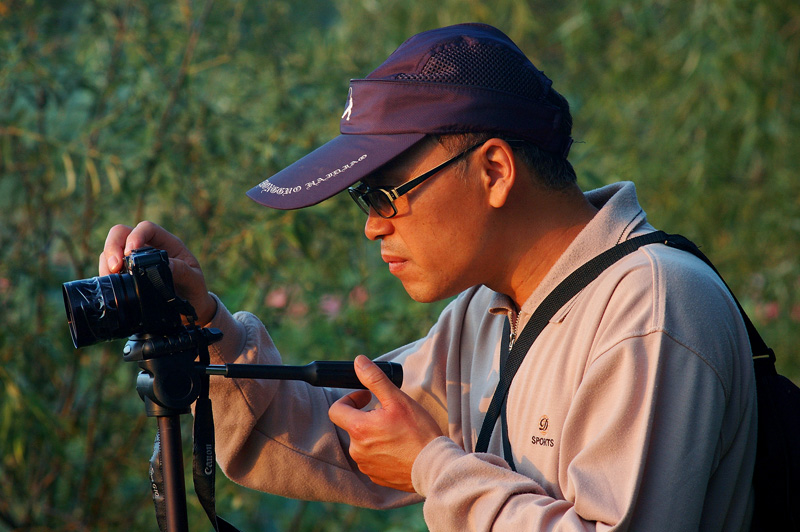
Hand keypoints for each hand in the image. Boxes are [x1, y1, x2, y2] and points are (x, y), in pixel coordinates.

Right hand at [98, 221, 216, 325]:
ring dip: (107, 263)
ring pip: (110, 250)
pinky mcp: (125, 275)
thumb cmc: (194, 290)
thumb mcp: (194, 280)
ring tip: (112, 278)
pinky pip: (108, 268)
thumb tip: (164, 265)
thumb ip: (181, 271)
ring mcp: (134, 261)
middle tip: (115, 267)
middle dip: (113, 246)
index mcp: (167, 243)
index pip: (147, 228)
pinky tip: (111, 284)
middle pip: (121, 233)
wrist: (189, 309)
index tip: (131, 252)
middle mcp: (148, 248)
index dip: (136, 235)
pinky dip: (105, 274)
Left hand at [328, 355, 443, 491]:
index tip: (366, 397)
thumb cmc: (418, 432)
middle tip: (388, 413)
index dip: (350, 399)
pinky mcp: (375, 477)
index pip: (336, 410)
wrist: (434, 466)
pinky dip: (381, 450)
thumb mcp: (397, 399)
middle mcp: (357, 449)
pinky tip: (398, 447)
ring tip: (396, 431)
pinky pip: (371, 459)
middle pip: (352, 425)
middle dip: (366, 416)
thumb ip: (374, 379)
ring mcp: (365, 465)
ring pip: (362, 442)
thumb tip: (358, 361)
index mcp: (359, 428)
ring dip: (373, 433)